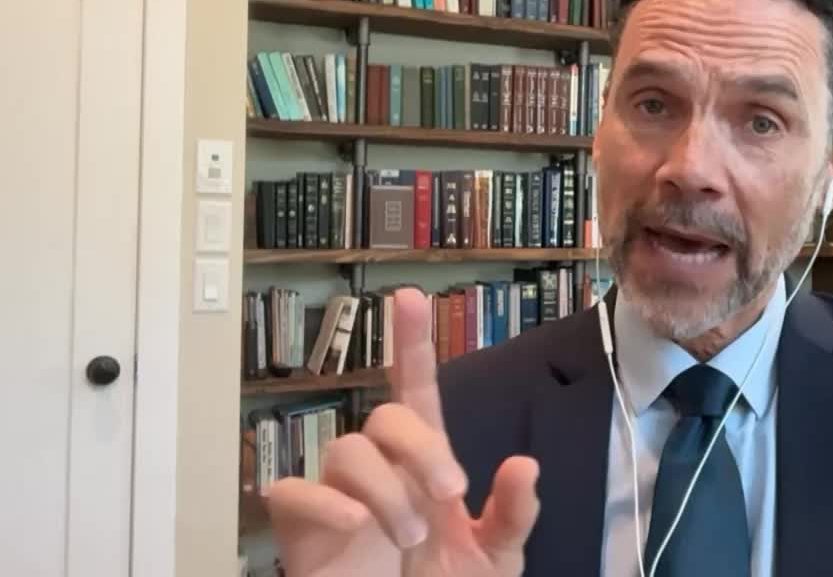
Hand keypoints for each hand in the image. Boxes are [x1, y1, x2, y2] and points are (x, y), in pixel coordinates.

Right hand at [267, 287, 540, 575]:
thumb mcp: (495, 558)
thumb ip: (512, 514)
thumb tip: (524, 464)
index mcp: (426, 468)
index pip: (418, 393)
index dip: (411, 344)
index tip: (409, 297)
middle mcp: (381, 470)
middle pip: (387, 416)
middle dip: (421, 448)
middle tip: (449, 495)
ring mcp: (338, 495)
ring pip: (346, 450)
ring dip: (384, 490)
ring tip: (408, 539)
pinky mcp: (301, 528)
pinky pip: (293, 492)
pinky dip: (322, 502)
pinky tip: (352, 524)